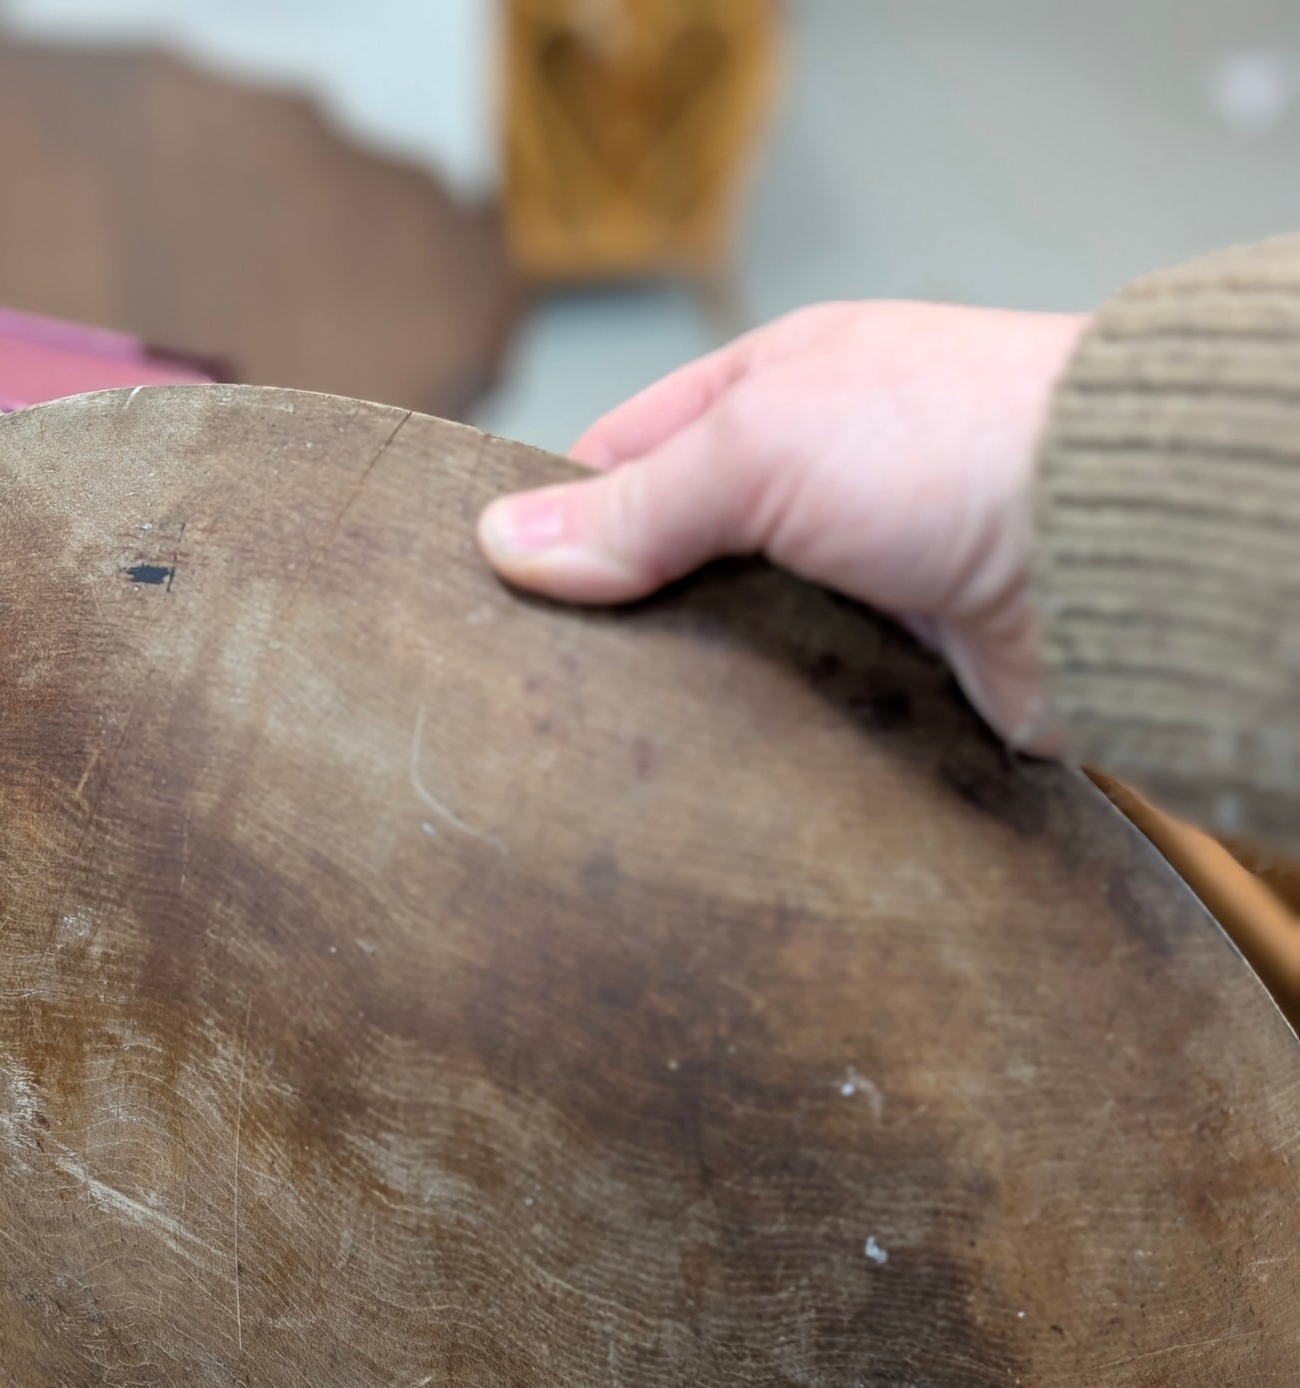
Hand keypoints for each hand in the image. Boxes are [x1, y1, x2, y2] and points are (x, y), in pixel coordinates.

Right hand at [477, 301, 1089, 747]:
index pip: (630, 456)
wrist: (1111, 551)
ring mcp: (853, 583)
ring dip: (681, 688)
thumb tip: (509, 545)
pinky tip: (694, 773)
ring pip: (729, 646)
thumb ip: (638, 503)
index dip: (559, 516)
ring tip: (595, 747)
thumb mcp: (761, 444)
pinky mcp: (893, 673)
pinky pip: (793, 711)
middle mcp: (813, 488)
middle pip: (675, 561)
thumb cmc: (955, 445)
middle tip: (529, 688)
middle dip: (612, 616)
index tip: (493, 587)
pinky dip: (751, 737)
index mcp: (776, 398)